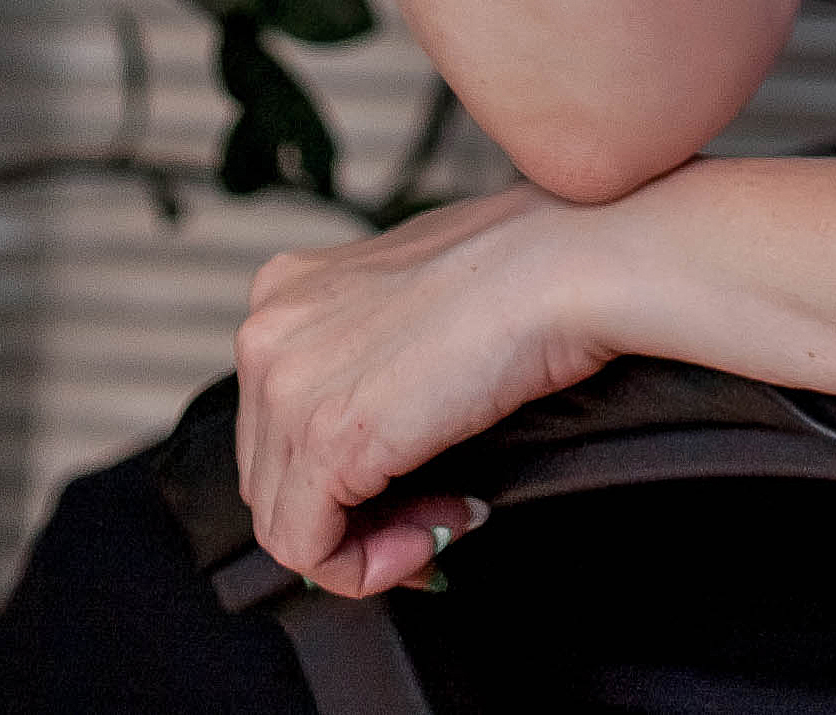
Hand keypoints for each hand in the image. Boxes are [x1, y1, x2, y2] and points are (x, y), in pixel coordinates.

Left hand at [233, 181, 609, 597]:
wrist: (567, 268)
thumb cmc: (522, 269)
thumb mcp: (415, 299)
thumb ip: (371, 352)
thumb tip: (375, 433)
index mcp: (287, 289)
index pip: (277, 424)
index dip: (343, 473)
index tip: (411, 488)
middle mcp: (267, 330)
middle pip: (275, 475)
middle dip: (354, 513)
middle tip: (436, 511)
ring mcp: (286, 384)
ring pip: (286, 519)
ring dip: (370, 542)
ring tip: (444, 516)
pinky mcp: (324, 441)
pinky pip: (308, 551)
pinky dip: (368, 567)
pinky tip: (432, 536)